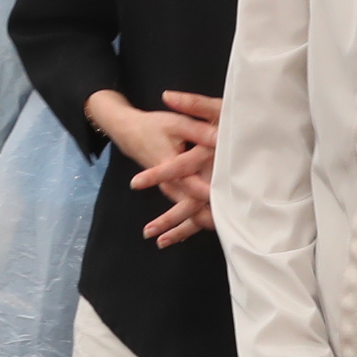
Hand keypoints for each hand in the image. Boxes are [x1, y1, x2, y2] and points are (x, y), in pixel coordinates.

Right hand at [88, 90, 218, 244]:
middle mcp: (171, 183)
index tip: (226, 203)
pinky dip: (189, 222)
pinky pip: (182, 208)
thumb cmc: (153, 127)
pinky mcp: (172, 189)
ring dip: (198, 224)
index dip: (209, 194)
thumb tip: (222, 137)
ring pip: (185, 211)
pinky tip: (200, 232)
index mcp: (172, 166)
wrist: (129, 133)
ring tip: (218, 232)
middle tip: (227, 226)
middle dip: (206, 218)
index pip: (192, 185)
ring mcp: (171, 188)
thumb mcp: (177, 124)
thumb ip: (200, 132)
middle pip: (188, 206)